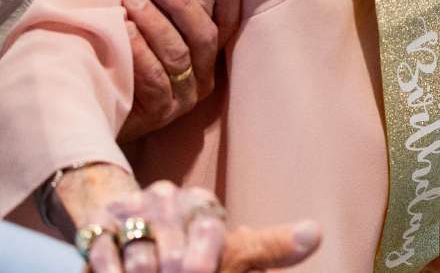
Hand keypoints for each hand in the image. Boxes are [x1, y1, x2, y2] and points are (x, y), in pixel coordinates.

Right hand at [53, 172, 320, 272]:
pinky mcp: (98, 225)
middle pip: (170, 243)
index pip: (207, 227)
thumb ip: (272, 246)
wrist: (135, 230)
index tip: (202, 272)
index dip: (204, 253)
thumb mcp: (238, 251)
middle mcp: (167, 200)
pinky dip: (109, 269)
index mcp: (203, 205)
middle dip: (170, 269)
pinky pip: (101, 251)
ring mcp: (132, 211)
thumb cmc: (197, 249)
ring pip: (137, 249)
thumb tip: (315, 233)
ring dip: (141, 272)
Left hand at [118, 0, 241, 142]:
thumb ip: (164, 13)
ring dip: (155, 23)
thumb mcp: (149, 35)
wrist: (94, 110)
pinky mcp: (161, 112)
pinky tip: (125, 30)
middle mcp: (203, 77)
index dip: (228, 0)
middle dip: (182, 5)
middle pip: (205, 36)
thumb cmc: (119, 63)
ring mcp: (184, 97)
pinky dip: (141, 51)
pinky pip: (155, 78)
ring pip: (179, 54)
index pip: (226, 24)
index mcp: (207, 57)